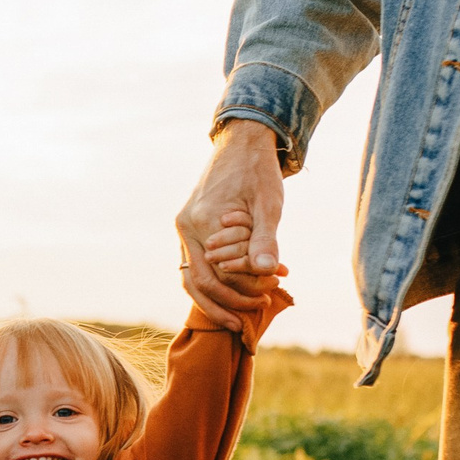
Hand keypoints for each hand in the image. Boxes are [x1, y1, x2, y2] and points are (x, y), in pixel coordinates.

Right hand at [179, 118, 287, 328]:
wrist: (242, 143)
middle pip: (199, 283)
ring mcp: (185, 229)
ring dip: (217, 299)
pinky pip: (196, 265)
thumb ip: (266, 237)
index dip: (246, 288)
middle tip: (255, 314)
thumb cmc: (258, 171)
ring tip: (240, 316)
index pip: (220, 272)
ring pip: (192, 278)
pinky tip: (235, 291)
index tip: (274, 290)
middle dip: (228, 303)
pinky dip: (214, 281)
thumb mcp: (268, 203)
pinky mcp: (191, 228)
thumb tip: (267, 271)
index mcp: (202, 221)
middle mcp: (186, 228)